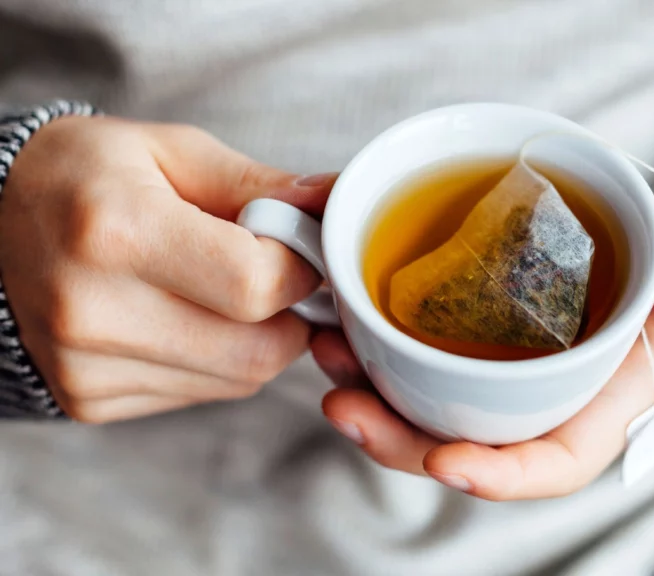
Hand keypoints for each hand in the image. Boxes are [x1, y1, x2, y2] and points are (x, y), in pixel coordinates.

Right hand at [0, 115, 336, 422]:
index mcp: (116, 231)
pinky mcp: (87, 398)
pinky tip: (189, 320)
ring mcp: (85, 365)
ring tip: (229, 293)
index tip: (299, 249)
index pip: (257, 285)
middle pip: (258, 350)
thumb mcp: (170, 151)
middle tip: (278, 276)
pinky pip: (200, 395)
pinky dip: (218, 362)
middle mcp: (93, 310)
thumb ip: (260, 184)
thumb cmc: (84, 176)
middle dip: (292, 315)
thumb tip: (335, 203)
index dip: (300, 270)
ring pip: (238, 380)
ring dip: (261, 341)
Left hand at [315, 190, 653, 499]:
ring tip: (330, 356)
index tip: (445, 464)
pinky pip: (450, 358)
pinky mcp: (514, 332)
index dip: (502, 476)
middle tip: (341, 402)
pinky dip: (398, 351)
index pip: (558, 462)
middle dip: (406, 440)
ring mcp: (537, 368)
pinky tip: (356, 324)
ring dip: (384, 396)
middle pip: (480, 446)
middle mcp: (568, 394)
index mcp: (619, 396)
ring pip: (450, 408)